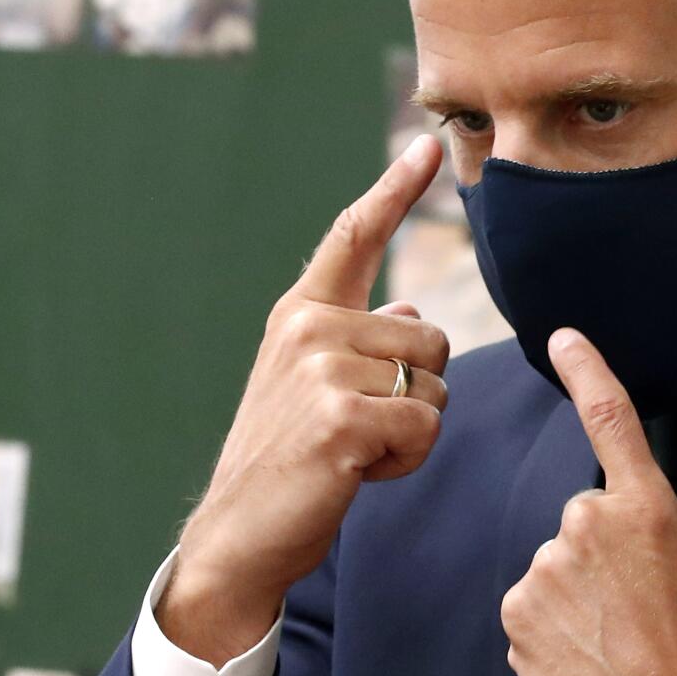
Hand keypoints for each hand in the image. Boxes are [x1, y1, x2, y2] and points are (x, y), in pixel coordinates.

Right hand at [157, 135, 450, 665]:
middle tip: (358, 427)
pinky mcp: (342, 418)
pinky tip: (357, 471)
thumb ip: (359, 341)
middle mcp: (309, 327)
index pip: (353, 236)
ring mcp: (322, 370)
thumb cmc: (288, 456)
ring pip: (436, 387)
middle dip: (418, 393)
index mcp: (301, 312)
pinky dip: (407, 460)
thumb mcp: (314, 384)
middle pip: (432, 341)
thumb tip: (412, 314)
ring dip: (413, 430)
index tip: (427, 145)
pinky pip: (427, 428)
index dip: (396, 188)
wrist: (241, 530)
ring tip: (354, 449)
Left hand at [501, 329, 676, 675]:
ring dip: (577, 587)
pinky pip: (534, 599)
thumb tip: (656, 507)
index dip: (586, 369)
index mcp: (646, 507)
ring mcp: (547, 564)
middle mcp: (589, 523)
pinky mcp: (518, 605)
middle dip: (600, 547)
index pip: (611, 418)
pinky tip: (582, 645)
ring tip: (609, 629)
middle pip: (584, 516)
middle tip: (631, 597)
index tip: (564, 338)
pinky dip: (553, 619)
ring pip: (556, 560)